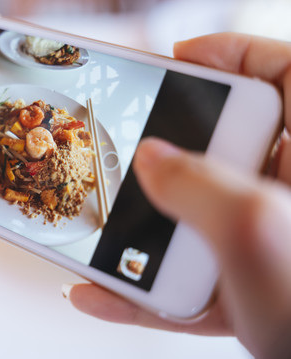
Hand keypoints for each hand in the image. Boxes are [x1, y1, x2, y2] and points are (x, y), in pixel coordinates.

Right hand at [64, 33, 290, 358]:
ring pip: (194, 219)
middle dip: (170, 150)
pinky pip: (184, 279)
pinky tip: (98, 293)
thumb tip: (150, 160)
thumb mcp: (253, 229)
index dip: (234, 54)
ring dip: (140, 232)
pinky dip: (140, 290)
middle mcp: (288, 196)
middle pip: (225, 147)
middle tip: (130, 149)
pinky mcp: (245, 291)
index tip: (180, 59)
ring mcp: (266, 245)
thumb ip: (194, 183)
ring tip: (99, 229)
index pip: (285, 75)